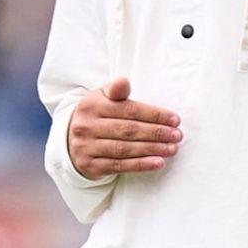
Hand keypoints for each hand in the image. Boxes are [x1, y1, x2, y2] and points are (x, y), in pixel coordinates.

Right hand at [67, 78, 181, 178]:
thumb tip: (124, 82)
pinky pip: (119, 166)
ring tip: (172, 149)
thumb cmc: (95, 116)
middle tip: (177, 135)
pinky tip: (158, 163)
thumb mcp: (101, 98)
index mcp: (92, 105)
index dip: (154, 115)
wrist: (70, 140)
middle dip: (157, 133)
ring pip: (125, 149)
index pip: (129, 110)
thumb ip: (116, 90)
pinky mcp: (90, 166)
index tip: (175, 120)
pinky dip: (140, 165)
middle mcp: (86, 126)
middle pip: (128, 130)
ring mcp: (86, 147)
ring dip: (152, 149)